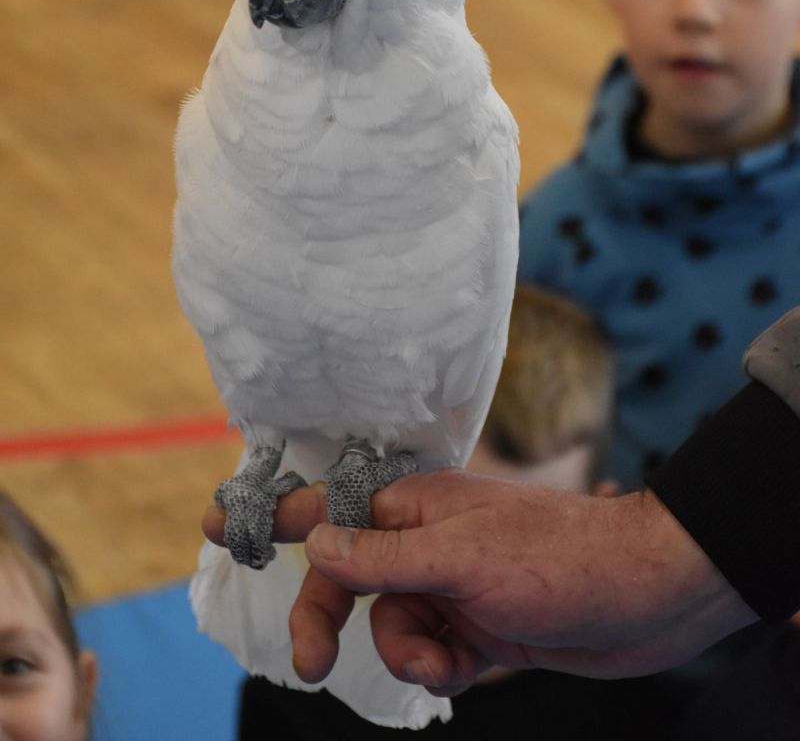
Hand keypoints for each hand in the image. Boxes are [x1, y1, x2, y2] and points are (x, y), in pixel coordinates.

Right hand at [202, 468, 755, 695]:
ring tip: (448, 654)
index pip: (330, 506)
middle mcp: (424, 541)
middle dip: (328, 619)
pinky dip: (437, 666)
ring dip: (407, 649)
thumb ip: (381, 558)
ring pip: (384, 625)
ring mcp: (447, 585)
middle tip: (310, 665)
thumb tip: (313, 542)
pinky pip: (425, 652)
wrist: (639, 601)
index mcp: (415, 505)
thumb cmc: (553, 559)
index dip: (274, 514)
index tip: (216, 521)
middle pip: (344, 580)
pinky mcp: (473, 626)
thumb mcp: (461, 559)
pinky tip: (468, 665)